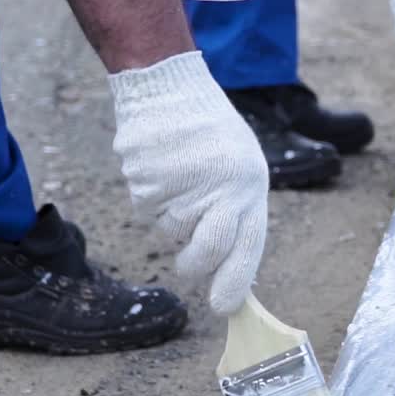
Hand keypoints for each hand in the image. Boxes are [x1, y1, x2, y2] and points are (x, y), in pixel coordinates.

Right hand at [108, 52, 267, 315]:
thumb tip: (228, 268)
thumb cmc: (212, 134)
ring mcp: (181, 184)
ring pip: (169, 230)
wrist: (169, 87)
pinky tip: (162, 167)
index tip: (223, 308)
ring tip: (180, 178)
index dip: (233, 282)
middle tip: (188, 263)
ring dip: (172, 217)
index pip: (245, 246)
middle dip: (195, 265)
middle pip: (205, 252)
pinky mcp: (145, 179)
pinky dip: (152, 196)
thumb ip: (238, 212)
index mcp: (249, 185)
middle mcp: (219, 187)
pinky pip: (146, 208)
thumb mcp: (242, 167)